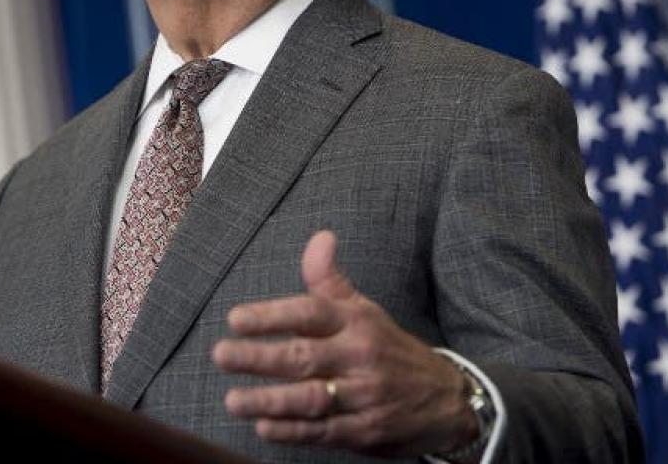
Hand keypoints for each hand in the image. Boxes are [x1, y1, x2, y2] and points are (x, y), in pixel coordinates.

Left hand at [212, 230, 479, 457]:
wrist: (446, 399)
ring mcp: (363, 397)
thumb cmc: (389, 348)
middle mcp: (359, 357)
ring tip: (233, 400)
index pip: (310, 314)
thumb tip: (320, 236)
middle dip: (260, 357)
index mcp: (355, 322)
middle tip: (221, 354)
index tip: (235, 319)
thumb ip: (330, 279)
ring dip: (269, 400)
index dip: (272, 316)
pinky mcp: (365, 432)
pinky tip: (264, 427)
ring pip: (311, 398)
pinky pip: (324, 432)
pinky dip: (293, 432)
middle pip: (304, 356)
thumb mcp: (364, 309)